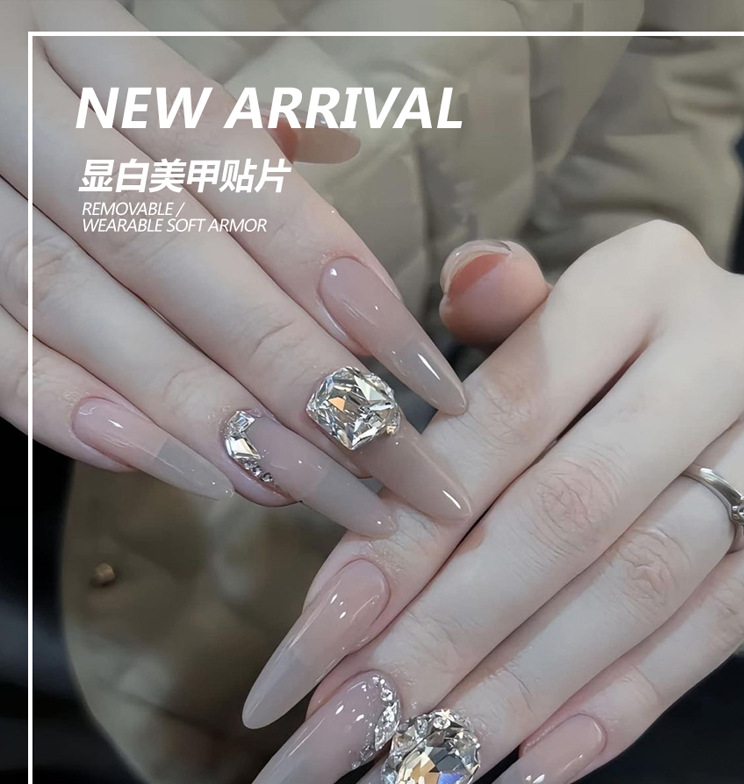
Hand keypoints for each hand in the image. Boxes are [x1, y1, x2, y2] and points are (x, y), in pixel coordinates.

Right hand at [0, 0, 469, 534]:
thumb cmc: (34, 93)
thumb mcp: (116, 72)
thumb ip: (219, 120)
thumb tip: (340, 138)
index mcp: (92, 56)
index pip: (237, 167)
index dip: (333, 272)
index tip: (421, 370)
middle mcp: (26, 117)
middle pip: (180, 255)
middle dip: (294, 372)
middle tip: (385, 463)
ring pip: (91, 313)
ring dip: (202, 412)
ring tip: (298, 485)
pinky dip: (74, 415)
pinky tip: (167, 466)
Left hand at [232, 222, 743, 783]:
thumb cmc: (643, 350)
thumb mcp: (579, 305)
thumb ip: (507, 312)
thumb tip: (465, 286)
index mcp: (640, 286)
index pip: (500, 420)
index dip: (405, 533)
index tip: (311, 640)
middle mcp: (723, 360)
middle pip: (557, 522)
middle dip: (431, 645)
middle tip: (323, 747)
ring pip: (628, 599)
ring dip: (503, 706)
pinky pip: (703, 649)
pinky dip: (604, 723)